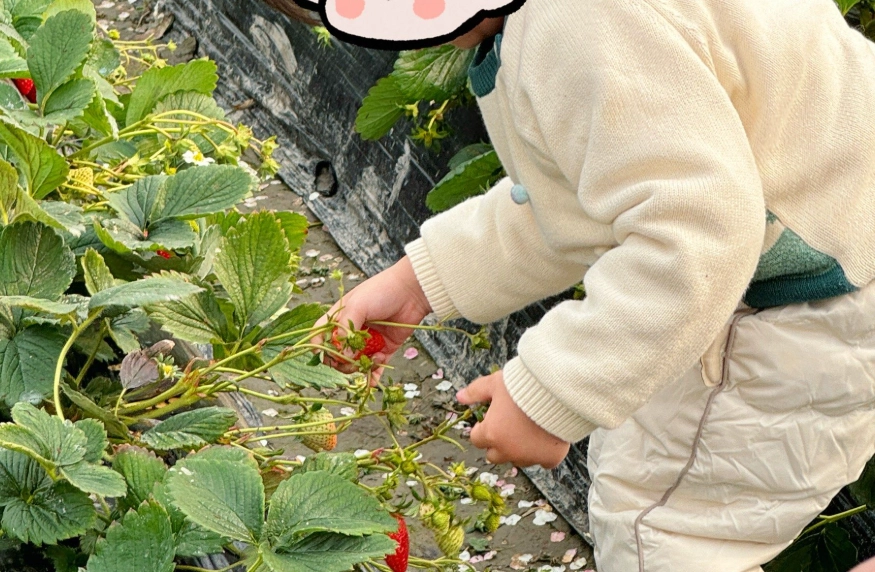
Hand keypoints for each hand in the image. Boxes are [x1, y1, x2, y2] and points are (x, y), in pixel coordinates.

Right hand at [314, 256, 431, 380]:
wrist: (412, 291)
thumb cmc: (381, 291)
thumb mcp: (357, 305)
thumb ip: (346, 329)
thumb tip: (341, 354)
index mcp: (340, 317)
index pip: (321, 335)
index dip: (320, 347)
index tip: (325, 354)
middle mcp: (352, 331)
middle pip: (336, 354)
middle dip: (341, 362)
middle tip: (350, 360)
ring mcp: (368, 341)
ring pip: (355, 363)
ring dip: (358, 367)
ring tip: (369, 360)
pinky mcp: (384, 348)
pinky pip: (375, 367)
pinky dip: (373, 375)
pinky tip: (372, 382)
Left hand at [456, 370, 569, 468]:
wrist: (557, 392)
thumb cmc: (522, 386)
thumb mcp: (494, 383)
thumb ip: (475, 392)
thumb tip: (460, 397)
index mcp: (491, 434)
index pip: (476, 439)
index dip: (481, 429)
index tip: (489, 420)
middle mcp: (508, 450)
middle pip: (494, 456)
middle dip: (497, 444)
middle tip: (507, 427)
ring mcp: (529, 457)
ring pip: (518, 459)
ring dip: (518, 449)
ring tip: (527, 430)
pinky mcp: (549, 458)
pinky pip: (542, 462)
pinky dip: (542, 453)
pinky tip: (545, 439)